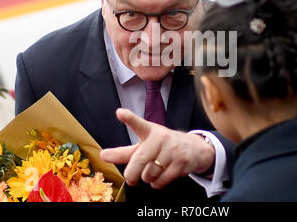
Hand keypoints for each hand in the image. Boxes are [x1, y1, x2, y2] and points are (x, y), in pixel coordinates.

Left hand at [100, 108, 215, 188]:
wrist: (193, 149)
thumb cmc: (163, 146)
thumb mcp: (145, 144)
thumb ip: (124, 152)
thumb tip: (103, 156)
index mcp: (150, 131)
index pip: (138, 124)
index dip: (129, 118)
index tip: (120, 113)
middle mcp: (161, 137)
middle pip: (139, 161)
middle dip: (132, 174)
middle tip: (131, 177)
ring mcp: (172, 150)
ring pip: (149, 174)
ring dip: (147, 178)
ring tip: (154, 170)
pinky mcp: (181, 162)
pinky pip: (160, 181)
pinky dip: (157, 183)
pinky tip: (161, 175)